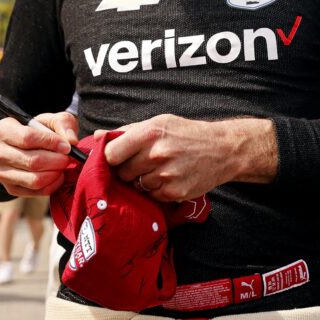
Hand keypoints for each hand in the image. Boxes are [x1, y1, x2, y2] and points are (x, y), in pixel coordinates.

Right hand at [0, 111, 77, 197]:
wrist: (23, 148)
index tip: (67, 146)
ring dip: (56, 173)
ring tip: (63, 165)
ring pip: (34, 180)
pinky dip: (52, 185)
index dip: (51, 143)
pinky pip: (36, 191)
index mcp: (1, 130)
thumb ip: (63, 123)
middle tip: (68, 158)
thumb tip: (71, 141)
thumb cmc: (38, 130)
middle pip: (32, 161)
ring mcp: (1, 173)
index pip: (28, 138)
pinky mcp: (10, 188)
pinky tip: (58, 175)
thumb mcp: (50, 119)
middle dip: (56, 161)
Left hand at [103, 114, 275, 201]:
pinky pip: (152, 196)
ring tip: (159, 169)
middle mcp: (157, 154)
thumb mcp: (158, 123)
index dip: (111, 158)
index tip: (117, 158)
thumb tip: (97, 137)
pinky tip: (169, 178)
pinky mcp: (175, 192)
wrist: (222, 150)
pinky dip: (156, 190)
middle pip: (122, 172)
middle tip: (142, 163)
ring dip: (142, 181)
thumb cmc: (186, 134)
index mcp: (150, 133)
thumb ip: (126, 131)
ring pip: (136, 186)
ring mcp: (166, 175)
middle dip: (127, 170)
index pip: (111, 154)